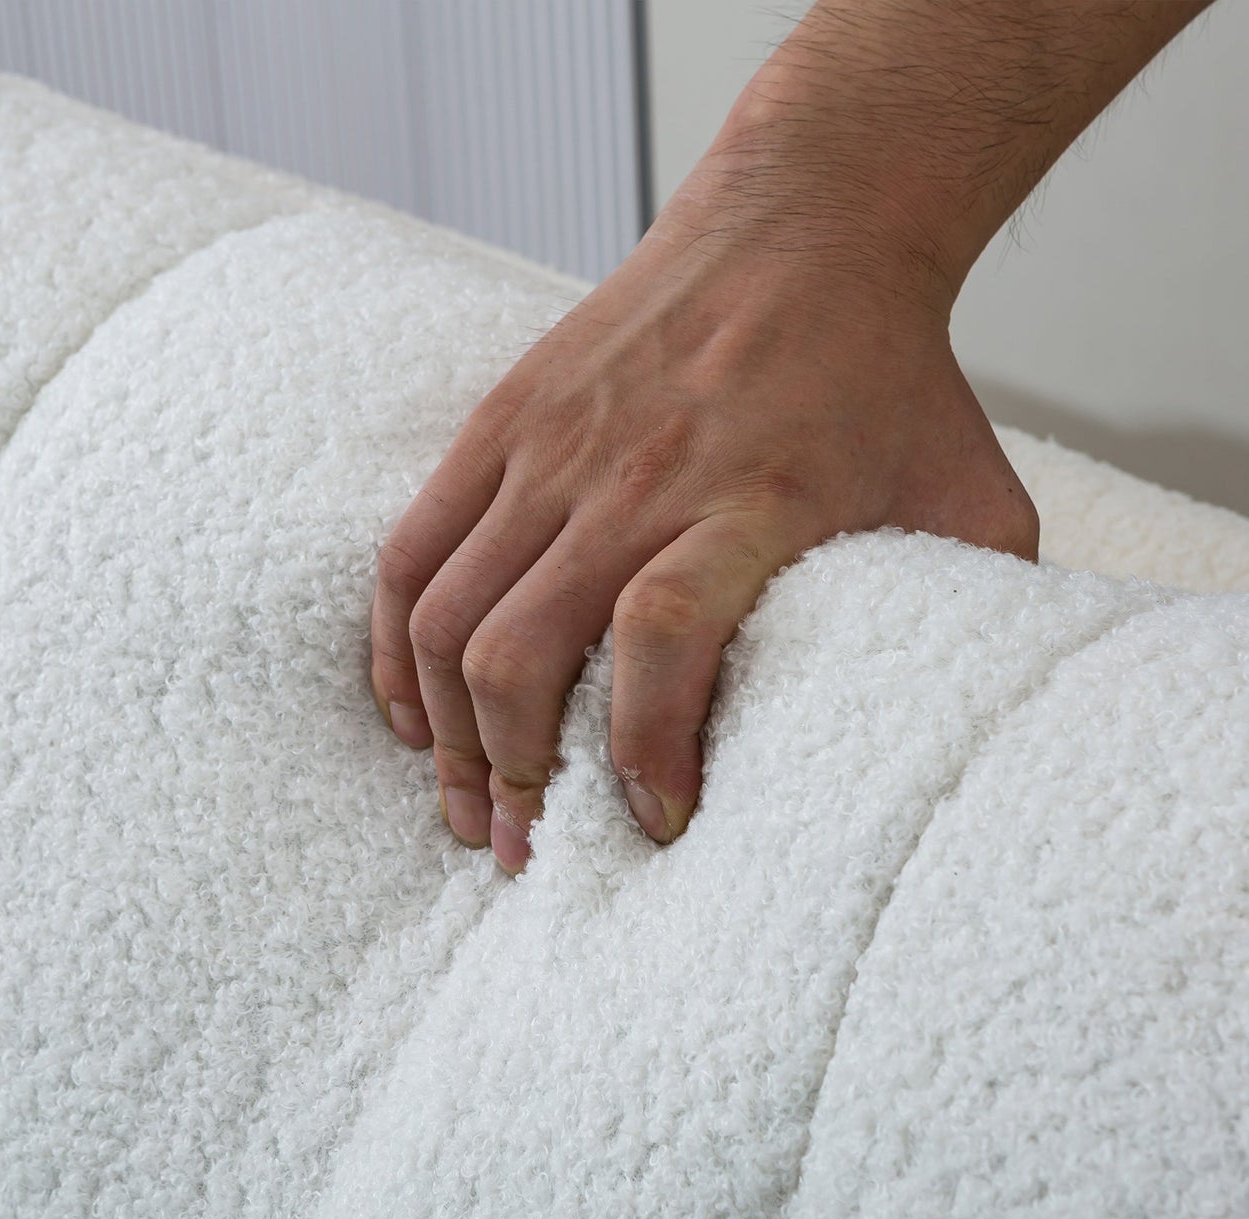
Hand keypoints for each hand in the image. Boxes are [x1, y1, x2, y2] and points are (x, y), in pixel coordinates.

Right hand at [367, 187, 1037, 873]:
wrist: (805, 227)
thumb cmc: (883, 378)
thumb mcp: (967, 497)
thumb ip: (969, 611)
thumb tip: (966, 724)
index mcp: (754, 507)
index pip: (663, 644)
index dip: (645, 755)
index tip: (657, 821)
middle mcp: (635, 484)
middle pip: (519, 654)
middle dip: (513, 779)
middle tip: (526, 846)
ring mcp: (551, 452)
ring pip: (449, 620)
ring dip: (447, 732)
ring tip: (465, 800)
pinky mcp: (502, 424)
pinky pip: (410, 554)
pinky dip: (394, 648)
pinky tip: (410, 711)